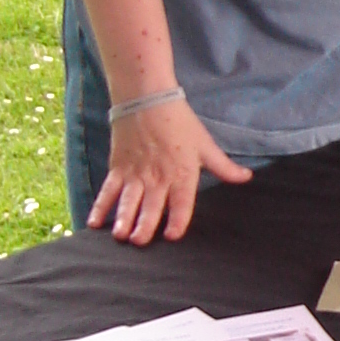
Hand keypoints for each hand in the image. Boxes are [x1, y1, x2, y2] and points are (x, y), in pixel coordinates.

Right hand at [88, 98, 251, 243]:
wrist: (147, 98)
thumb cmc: (179, 122)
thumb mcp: (205, 145)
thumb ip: (224, 167)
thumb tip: (246, 177)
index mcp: (182, 174)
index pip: (181, 203)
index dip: (177, 221)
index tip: (172, 236)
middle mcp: (158, 177)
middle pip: (151, 207)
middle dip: (145, 227)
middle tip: (140, 242)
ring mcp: (135, 173)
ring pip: (128, 202)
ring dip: (123, 220)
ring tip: (120, 236)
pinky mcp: (118, 168)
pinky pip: (108, 191)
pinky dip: (100, 207)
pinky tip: (93, 223)